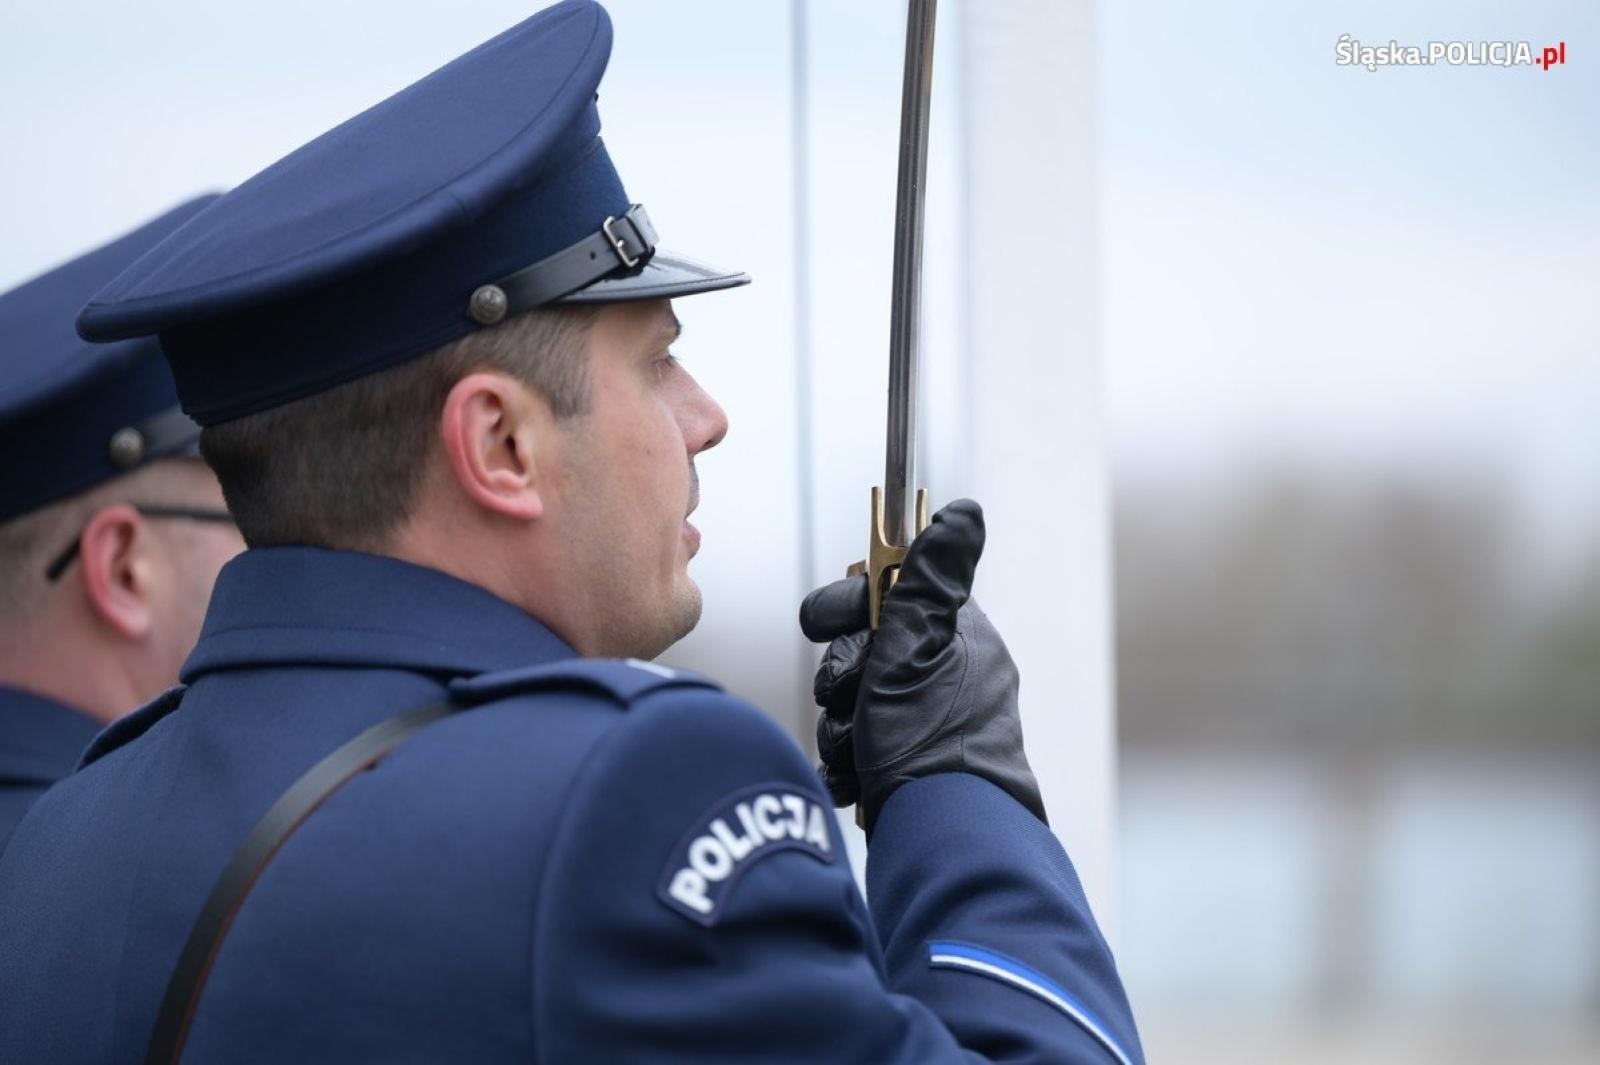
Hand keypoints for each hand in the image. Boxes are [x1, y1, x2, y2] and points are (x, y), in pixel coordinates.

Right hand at [799, 499, 1045, 835]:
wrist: (944, 841)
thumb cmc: (932, 742)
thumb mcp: (921, 647)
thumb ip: (930, 579)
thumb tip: (966, 511)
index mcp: (958, 641)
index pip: (885, 597)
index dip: (846, 611)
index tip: (830, 628)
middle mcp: (947, 679)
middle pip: (860, 656)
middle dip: (840, 683)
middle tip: (853, 702)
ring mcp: (930, 726)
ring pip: (852, 706)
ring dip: (842, 729)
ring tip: (862, 753)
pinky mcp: (912, 769)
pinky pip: (859, 750)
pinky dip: (850, 765)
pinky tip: (861, 781)